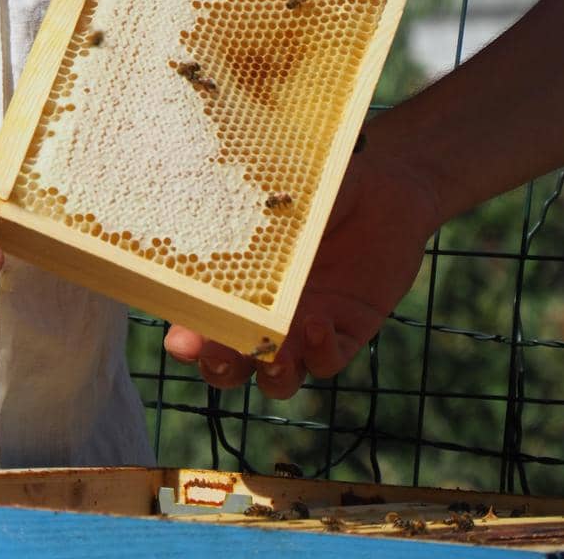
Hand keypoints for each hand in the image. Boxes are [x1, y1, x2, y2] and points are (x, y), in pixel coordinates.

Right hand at [162, 142, 441, 398]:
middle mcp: (262, 313)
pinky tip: (316, 324)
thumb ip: (245, 208)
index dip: (186, 336)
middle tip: (217, 355)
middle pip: (229, 363)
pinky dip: (318, 353)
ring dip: (270, 374)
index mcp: (234, 282)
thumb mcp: (275, 191)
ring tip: (274, 356)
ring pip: (276, 377)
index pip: (199, 320)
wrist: (383, 191)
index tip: (180, 338)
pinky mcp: (344, 332)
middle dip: (217, 366)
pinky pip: (326, 362)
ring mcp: (302, 328)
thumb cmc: (317, 186)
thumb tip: (202, 206)